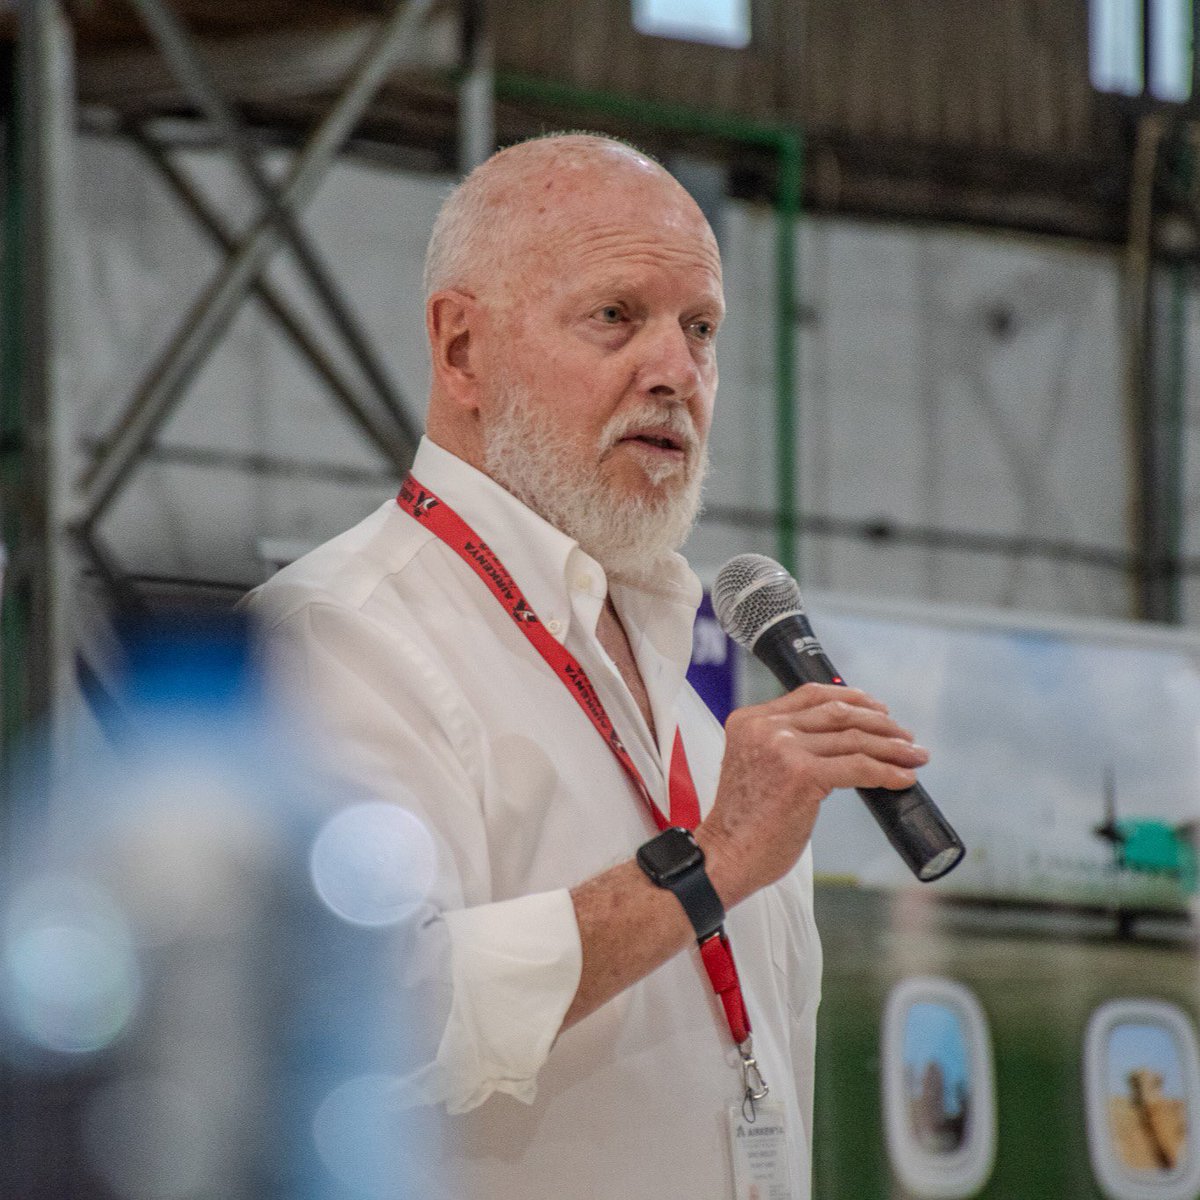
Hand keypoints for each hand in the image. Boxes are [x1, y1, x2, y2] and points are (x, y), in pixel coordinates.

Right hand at [695, 683, 928, 906]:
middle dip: (880, 722)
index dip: (851, 698)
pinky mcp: (802, 774)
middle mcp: (766, 727)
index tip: (878, 709)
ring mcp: (783, 748)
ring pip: (853, 739)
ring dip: (892, 747)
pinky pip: (858, 768)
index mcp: (750, 720)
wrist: (725, 855)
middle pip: (837, 712)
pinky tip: (904, 778)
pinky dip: (887, 772)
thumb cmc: (743, 823)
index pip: (811, 694)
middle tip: (905, 736)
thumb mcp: (754, 766)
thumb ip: (783, 745)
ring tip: (915, 756)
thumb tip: (838, 743)